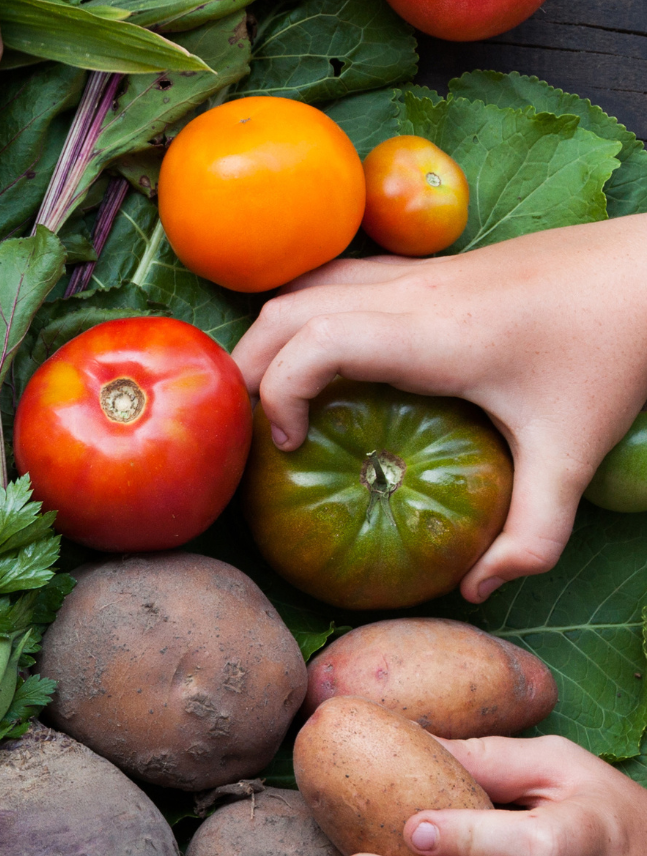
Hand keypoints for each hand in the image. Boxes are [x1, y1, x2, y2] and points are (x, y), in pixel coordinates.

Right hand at [230, 214, 646, 601]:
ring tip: (269, 396)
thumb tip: (477, 589)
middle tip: (251, 433)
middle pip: (283, 312)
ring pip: (302, 287)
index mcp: (432, 334)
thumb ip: (533, 531)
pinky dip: (304, 314)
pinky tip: (318, 354)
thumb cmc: (615, 352)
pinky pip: (335, 278)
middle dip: (247, 370)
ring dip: (269, 337)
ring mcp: (416, 271)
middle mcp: (409, 292)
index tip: (287, 446)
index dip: (276, 394)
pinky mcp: (429, 265)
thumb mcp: (575, 453)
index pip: (312, 344)